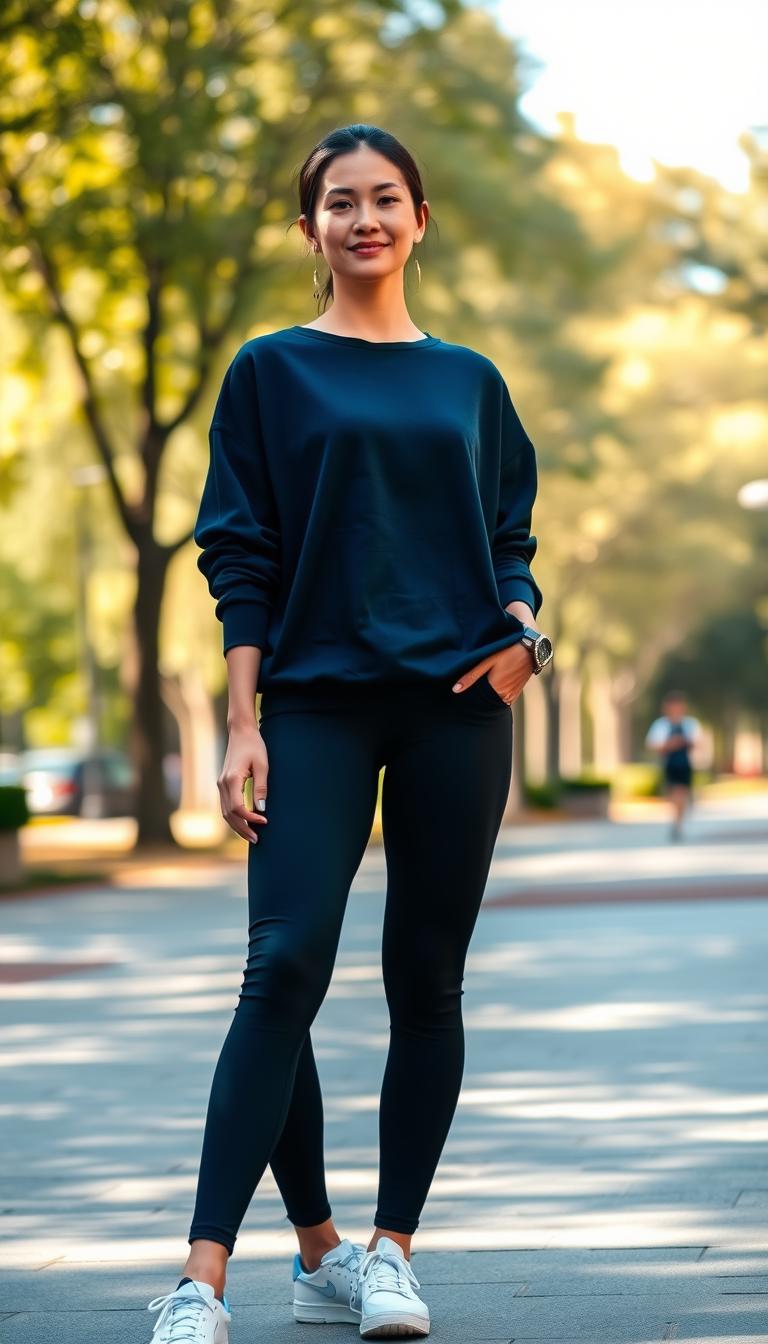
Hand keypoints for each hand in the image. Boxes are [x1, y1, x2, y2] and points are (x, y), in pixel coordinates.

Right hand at [218, 721, 268, 842]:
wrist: (241, 732)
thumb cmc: (254, 746)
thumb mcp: (262, 765)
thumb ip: (261, 787)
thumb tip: (262, 809)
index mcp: (231, 779)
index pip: (238, 808)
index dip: (251, 818)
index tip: (265, 821)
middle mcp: (222, 784)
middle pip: (229, 814)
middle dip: (243, 829)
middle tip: (257, 839)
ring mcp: (220, 784)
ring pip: (225, 813)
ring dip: (237, 826)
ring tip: (252, 836)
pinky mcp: (223, 784)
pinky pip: (226, 806)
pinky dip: (234, 818)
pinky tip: (245, 823)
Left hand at [453, 641, 534, 705]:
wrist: (532, 647)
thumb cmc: (508, 650)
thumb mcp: (487, 660)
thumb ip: (471, 676)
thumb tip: (455, 690)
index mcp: (497, 690)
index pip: (478, 700)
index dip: (471, 694)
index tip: (466, 688)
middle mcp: (506, 696)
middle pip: (487, 700)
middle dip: (480, 695)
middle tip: (476, 682)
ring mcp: (513, 696)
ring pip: (495, 699)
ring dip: (490, 694)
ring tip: (486, 681)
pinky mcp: (518, 692)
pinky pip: (504, 698)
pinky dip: (498, 693)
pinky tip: (495, 683)